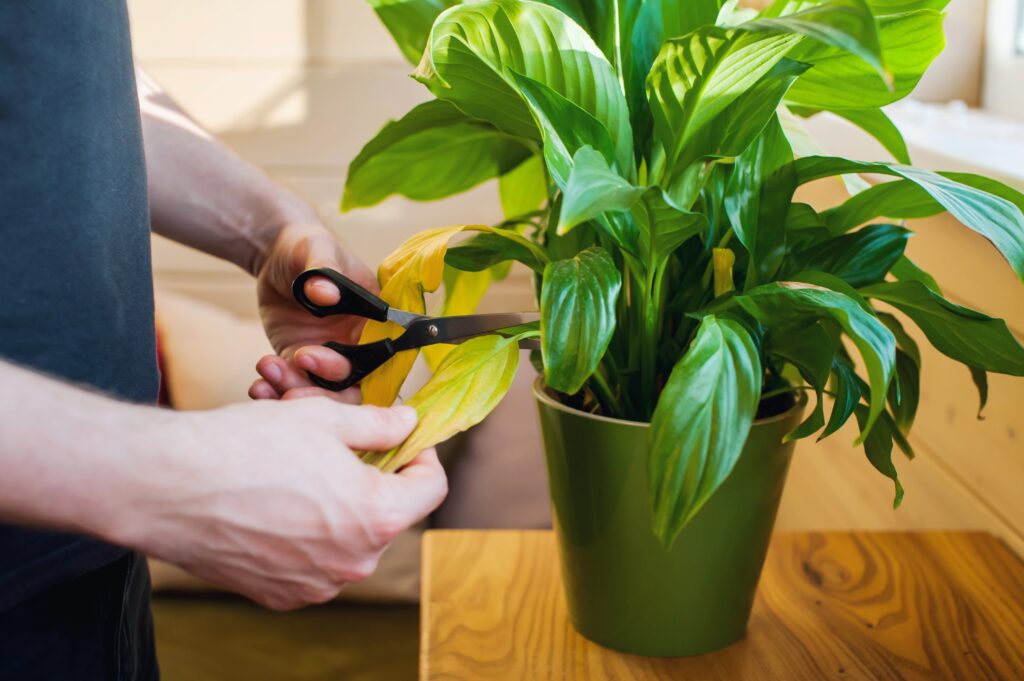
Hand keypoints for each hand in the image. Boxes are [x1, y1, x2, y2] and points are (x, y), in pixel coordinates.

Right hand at [113, 400, 445, 609]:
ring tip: (302, 475)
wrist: (167, 486)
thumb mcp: (324, 419)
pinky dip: (306, 537)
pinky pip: (313, 563)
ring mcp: (316, 585)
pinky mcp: (280, 595)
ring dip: (339, 509)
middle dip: (375, 481)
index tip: (404, 440)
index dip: (422, 455)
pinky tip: (276, 505)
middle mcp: (353, 562)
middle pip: (388, 515)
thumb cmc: (245, 446)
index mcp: (377, 517)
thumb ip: (378, 425)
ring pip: (349, 540)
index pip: (431, 488)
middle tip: (344, 450)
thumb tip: (407, 423)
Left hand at [252, 219, 376, 401]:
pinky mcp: (299, 361)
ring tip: (267, 374)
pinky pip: (294, 385)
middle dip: (321, 394)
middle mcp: (357, 344)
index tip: (310, 357)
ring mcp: (328, 355)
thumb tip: (326, 293)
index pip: (377, 358)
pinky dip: (276, 390)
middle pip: (352, 386)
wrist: (276, 254)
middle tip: (288, 388)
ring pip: (322, 392)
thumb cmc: (307, 246)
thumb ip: (323, 270)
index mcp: (374, 321)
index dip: (350, 368)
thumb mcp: (317, 249)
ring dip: (294, 391)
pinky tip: (259, 386)